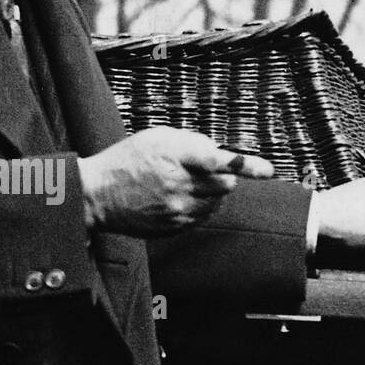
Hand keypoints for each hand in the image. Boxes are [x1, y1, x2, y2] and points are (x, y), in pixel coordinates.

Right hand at [78, 127, 272, 236]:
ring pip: (216, 202)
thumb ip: (190, 141)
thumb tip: (217, 152)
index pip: (216, 161)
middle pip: (225, 184)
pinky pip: (201, 217)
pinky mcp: (174, 227)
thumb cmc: (125, 161)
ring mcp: (177, 210)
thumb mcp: (156, 137)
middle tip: (200, 171)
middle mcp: (178, 185)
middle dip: (221, 176)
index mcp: (174, 157)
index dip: (245, 165)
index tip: (267, 170)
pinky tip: (175, 199)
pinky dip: (197, 207)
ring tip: (182, 185)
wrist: (97, 195)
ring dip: (209, 193)